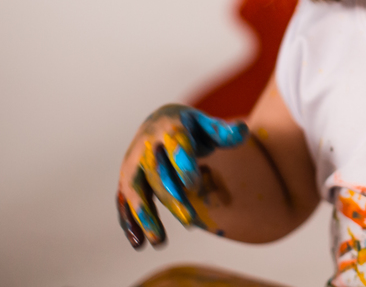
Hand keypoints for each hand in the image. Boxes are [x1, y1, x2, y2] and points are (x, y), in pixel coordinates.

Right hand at [116, 104, 247, 248]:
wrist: (159, 122)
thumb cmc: (191, 128)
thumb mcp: (208, 125)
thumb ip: (224, 132)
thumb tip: (242, 130)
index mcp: (170, 127)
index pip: (176, 145)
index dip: (184, 165)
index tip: (195, 185)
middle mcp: (147, 145)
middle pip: (157, 173)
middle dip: (171, 198)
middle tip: (189, 221)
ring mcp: (133, 163)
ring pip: (134, 190)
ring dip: (144, 216)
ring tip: (159, 241)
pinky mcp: (127, 179)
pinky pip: (123, 201)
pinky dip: (128, 222)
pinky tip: (138, 243)